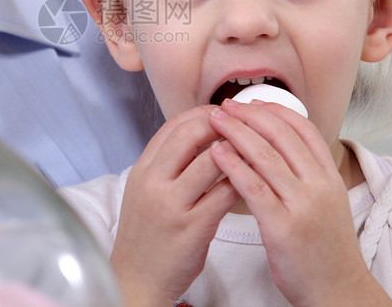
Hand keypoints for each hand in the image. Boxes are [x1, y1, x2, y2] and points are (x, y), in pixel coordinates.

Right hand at [110, 105, 239, 306]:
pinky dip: (242, 181)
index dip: (202, 113)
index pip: (173, 125)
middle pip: (190, 135)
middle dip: (221, 124)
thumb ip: (167, 164)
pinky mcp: (192, 228)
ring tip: (254, 148)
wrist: (137, 278)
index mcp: (142, 170)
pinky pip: (223, 194)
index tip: (224, 113)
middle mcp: (153, 183)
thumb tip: (200, 134)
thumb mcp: (146, 191)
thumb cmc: (148, 235)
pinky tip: (254, 179)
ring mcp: (171, 205)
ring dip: (237, 150)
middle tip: (243, 125)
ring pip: (210, 161)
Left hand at [209, 100, 391, 306]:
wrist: (339, 291)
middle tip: (225, 105)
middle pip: (281, 135)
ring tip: (214, 121)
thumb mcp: (328, 204)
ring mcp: (302, 205)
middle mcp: (319, 185)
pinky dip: (232, 165)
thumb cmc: (326, 251)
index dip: (274, 110)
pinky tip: (217, 154)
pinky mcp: (283, 226)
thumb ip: (308, 175)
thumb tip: (281, 148)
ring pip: (265, 155)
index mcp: (330, 177)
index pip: (304, 128)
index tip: (251, 102)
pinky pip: (253, 187)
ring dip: (236, 132)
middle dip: (249, 115)